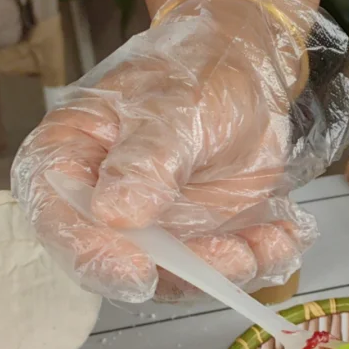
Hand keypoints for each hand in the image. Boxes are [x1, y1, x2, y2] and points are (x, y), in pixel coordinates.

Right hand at [12, 0, 348, 301]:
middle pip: (127, 264)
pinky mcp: (201, 240)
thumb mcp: (172, 107)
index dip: (95, 257)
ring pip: (183, 276)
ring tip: (267, 242)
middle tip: (232, 258)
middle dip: (185, 273)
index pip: (63, 223)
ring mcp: (156, 231)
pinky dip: (261, 258)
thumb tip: (114, 213)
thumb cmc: (192, 76)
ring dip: (229, 269)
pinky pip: (228, 265)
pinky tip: (285, 235)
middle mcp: (106, 210)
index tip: (138, 273)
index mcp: (71, 162)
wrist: (243, 72)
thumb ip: (146, 158)